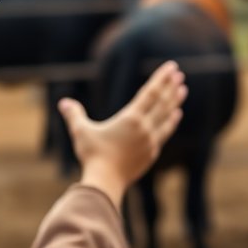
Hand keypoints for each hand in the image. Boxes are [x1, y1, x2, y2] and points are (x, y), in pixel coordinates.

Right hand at [57, 61, 186, 207]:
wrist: (106, 181)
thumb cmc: (92, 155)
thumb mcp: (81, 132)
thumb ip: (74, 115)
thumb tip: (63, 102)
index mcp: (131, 118)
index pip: (150, 93)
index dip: (161, 78)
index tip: (172, 66)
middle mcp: (145, 127)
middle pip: (162, 102)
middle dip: (171, 86)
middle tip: (179, 74)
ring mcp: (150, 141)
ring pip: (166, 117)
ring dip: (175, 102)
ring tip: (183, 90)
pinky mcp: (151, 153)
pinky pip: (164, 132)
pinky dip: (171, 121)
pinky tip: (175, 116)